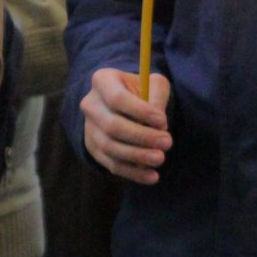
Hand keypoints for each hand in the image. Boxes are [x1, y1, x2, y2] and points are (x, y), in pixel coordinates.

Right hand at [80, 68, 172, 183]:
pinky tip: (152, 176)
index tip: (162, 121)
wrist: (124, 104)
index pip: (117, 98)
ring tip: (160, 158)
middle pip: (112, 126)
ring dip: (137, 156)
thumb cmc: (142, 91)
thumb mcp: (154, 84)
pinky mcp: (93, 148)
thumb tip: (159, 124)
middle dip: (142, 137)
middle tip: (167, 143)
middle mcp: (91, 104)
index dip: (140, 111)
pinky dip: (132, 173)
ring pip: (110, 147)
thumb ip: (157, 97)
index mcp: (103, 80)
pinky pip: (111, 164)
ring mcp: (89, 128)